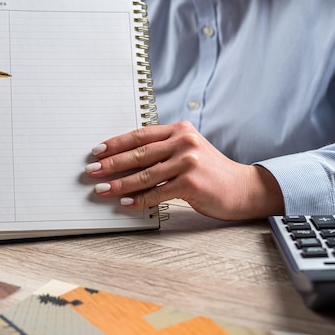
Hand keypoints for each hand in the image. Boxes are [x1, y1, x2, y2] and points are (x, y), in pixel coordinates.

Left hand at [85, 121, 284, 219]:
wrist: (243, 189)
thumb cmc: (210, 173)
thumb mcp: (188, 151)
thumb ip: (163, 150)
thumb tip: (125, 160)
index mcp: (180, 130)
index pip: (140, 134)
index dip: (116, 143)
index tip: (96, 151)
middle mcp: (184, 141)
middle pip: (138, 153)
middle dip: (111, 163)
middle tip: (91, 171)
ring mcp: (188, 161)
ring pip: (144, 174)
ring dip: (119, 184)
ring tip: (101, 189)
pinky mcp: (191, 182)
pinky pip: (157, 193)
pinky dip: (138, 200)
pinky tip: (124, 204)